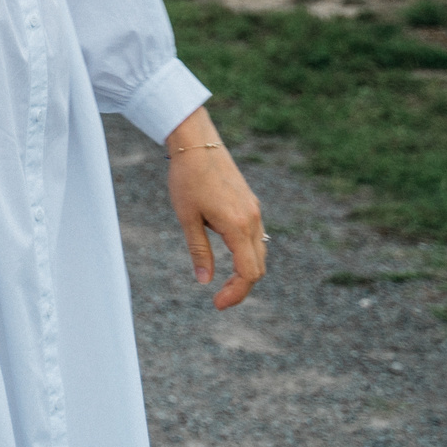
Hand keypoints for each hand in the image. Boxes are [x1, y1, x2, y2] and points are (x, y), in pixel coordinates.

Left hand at [164, 109, 267, 308]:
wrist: (196, 142)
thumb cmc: (187, 178)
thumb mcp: (188, 218)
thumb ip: (199, 251)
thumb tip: (204, 281)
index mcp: (238, 226)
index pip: (248, 273)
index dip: (236, 293)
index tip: (217, 303)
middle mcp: (252, 220)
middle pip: (258, 267)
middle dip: (241, 286)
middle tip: (219, 297)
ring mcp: (254, 210)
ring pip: (259, 252)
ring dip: (245, 270)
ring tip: (222, 280)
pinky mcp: (250, 203)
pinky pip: (256, 237)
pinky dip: (246, 253)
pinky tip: (227, 253)